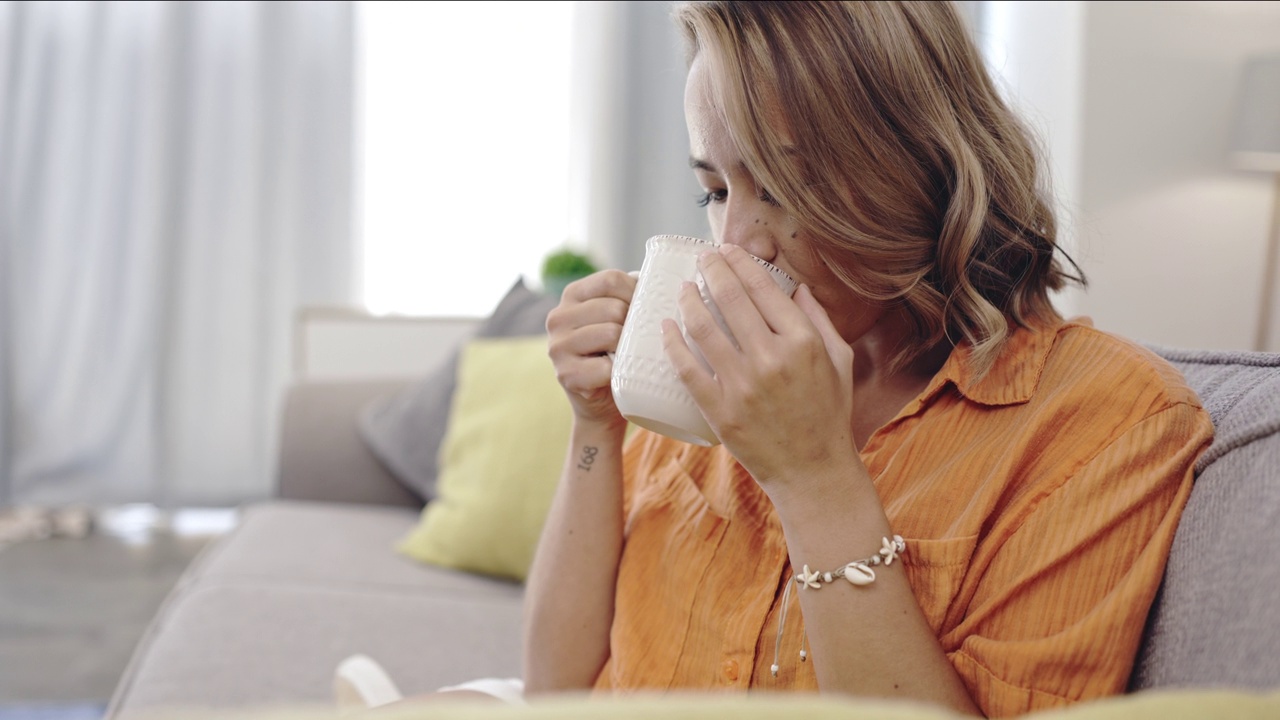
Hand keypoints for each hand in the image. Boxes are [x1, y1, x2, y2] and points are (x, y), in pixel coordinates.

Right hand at [546, 270, 636, 430]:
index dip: (636, 293)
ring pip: (611, 334)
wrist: (602, 403)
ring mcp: (557, 346)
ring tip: (629, 356)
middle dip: (634, 324)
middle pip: (613, 308)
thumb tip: (666, 280)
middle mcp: (557, 317)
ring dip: (628, 349)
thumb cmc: (617, 353)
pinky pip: (606, 366)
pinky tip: (617, 374)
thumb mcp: (617, 318)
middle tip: (639, 340)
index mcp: (572, 295)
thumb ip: (628, 297)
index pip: (611, 279)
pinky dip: (618, 372)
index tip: (647, 310)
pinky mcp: (565, 374)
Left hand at [662, 244, 857, 488]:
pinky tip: (666, 326)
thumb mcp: (839, 360)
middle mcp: (772, 359)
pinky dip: (672, 343)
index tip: (727, 251)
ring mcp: (742, 386)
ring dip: (688, 300)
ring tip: (684, 288)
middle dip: (711, 270)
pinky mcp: (720, 410)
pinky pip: (688, 368)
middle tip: (701, 259)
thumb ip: (819, 319)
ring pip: (703, 328)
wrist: (812, 470)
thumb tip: (797, 287)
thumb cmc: (828, 413)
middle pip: (729, 298)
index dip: (740, 263)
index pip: (763, 288)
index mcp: (803, 342)